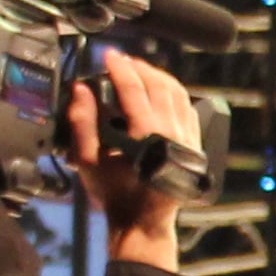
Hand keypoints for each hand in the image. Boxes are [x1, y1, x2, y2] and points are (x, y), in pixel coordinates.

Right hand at [66, 52, 200, 255]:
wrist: (143, 220)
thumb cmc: (115, 194)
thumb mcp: (88, 161)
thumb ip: (82, 122)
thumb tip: (81, 90)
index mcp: (147, 135)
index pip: (133, 88)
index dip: (119, 67)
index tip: (108, 55)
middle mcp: (172, 133)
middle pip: (158, 84)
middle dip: (139, 67)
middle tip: (121, 60)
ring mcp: (188, 139)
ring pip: (177, 93)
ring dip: (158, 76)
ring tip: (139, 69)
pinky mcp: (195, 145)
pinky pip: (187, 108)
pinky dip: (174, 93)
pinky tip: (160, 89)